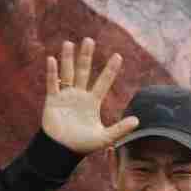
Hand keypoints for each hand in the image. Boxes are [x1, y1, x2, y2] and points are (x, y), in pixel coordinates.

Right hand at [40, 37, 138, 155]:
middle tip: (89, 40)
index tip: (118, 56)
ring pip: (67, 73)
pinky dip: (52, 72)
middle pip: (84, 71)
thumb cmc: (83, 145)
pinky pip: (52, 84)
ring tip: (69, 43)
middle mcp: (79, 95)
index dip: (110, 70)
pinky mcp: (53, 100)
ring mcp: (66, 96)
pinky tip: (52, 59)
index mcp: (92, 102)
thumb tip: (137, 120)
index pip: (104, 82)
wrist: (62, 150)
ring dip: (68, 59)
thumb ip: (120, 129)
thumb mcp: (104, 137)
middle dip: (86, 56)